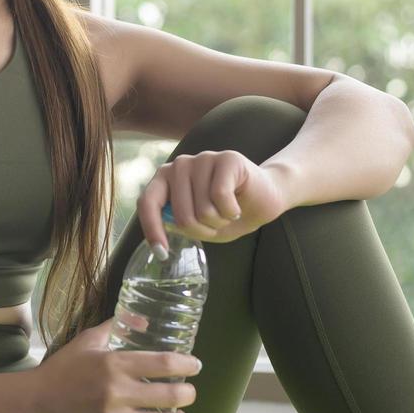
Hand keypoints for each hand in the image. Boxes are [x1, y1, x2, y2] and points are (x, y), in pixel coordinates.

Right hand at [21, 315, 199, 412]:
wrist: (33, 406)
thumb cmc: (61, 371)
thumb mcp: (87, 341)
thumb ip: (115, 326)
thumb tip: (143, 318)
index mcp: (114, 364)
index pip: (165, 363)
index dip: (187, 364)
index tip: (195, 366)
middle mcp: (117, 393)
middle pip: (171, 395)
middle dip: (188, 395)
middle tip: (189, 393)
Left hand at [139, 153, 291, 254]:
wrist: (265, 198)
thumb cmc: (227, 212)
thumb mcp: (199, 225)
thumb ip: (177, 223)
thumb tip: (163, 228)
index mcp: (165, 179)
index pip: (148, 202)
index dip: (152, 229)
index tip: (162, 253)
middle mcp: (180, 164)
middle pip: (181, 215)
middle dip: (203, 231)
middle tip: (217, 224)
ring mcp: (202, 158)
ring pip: (203, 210)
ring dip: (220, 221)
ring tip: (227, 211)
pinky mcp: (226, 158)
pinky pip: (220, 197)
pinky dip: (231, 211)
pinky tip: (237, 205)